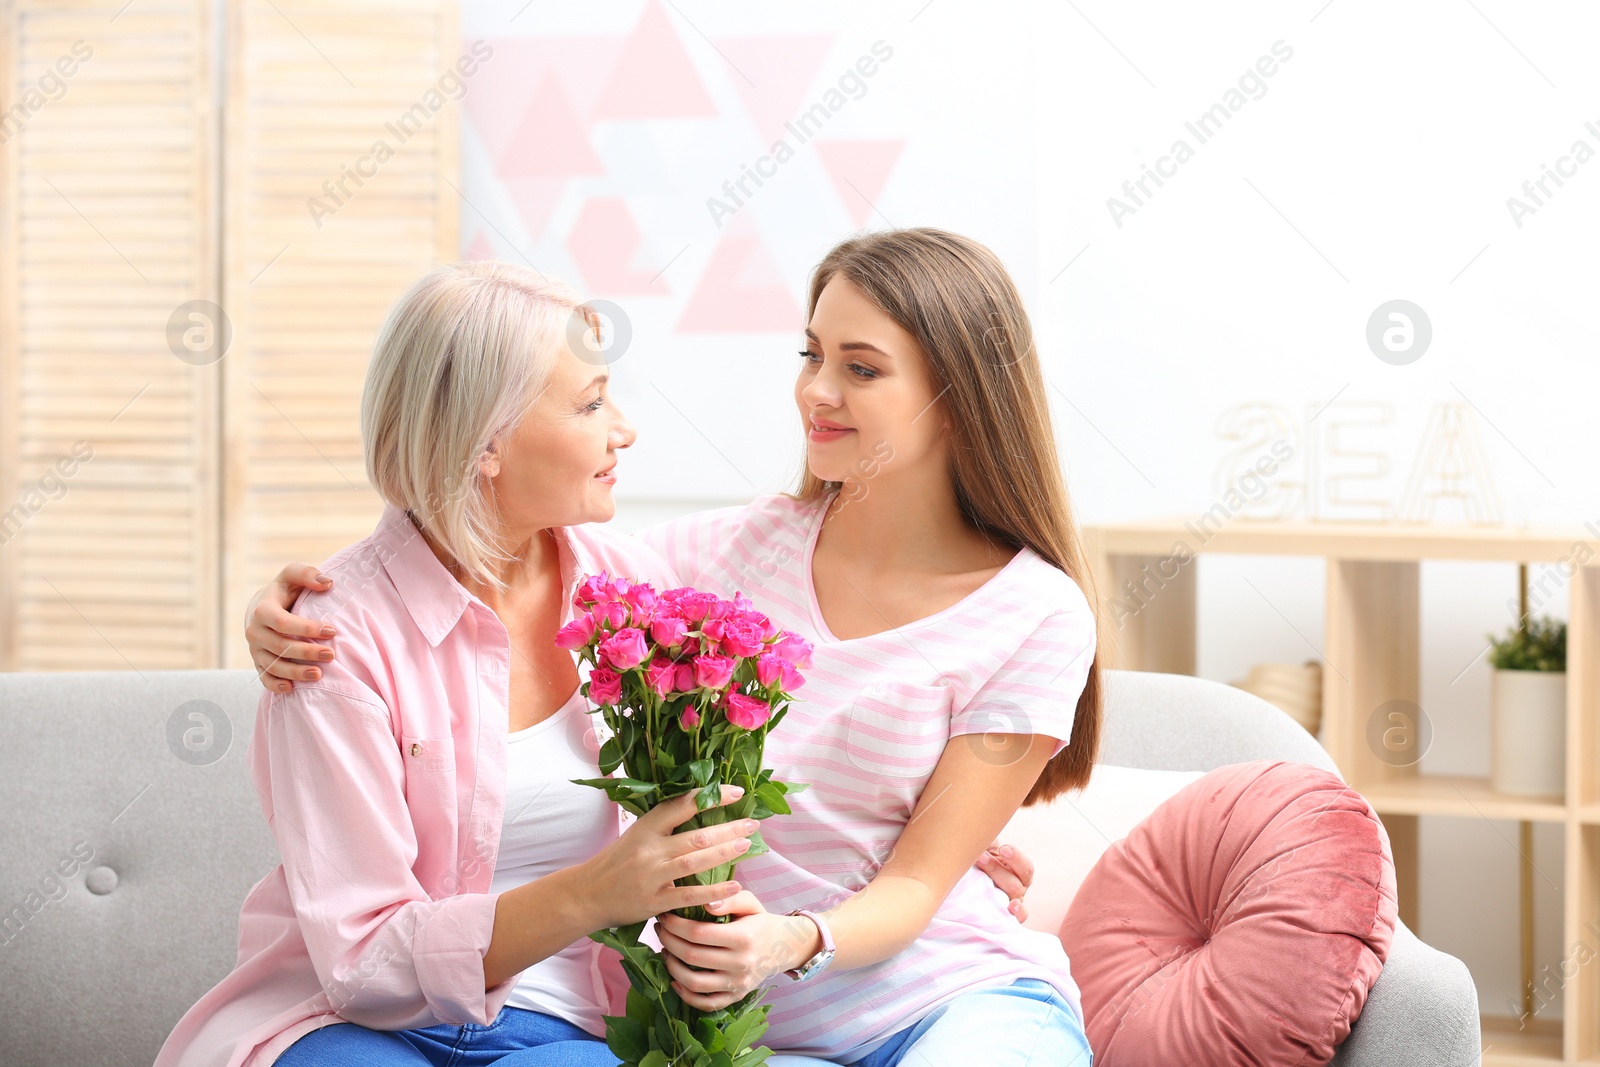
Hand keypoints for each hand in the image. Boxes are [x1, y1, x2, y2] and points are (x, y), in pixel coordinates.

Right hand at [246, 564, 335, 691]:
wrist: (263, 609)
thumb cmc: (285, 591)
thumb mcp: (293, 575)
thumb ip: (308, 574)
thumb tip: (328, 583)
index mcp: (262, 609)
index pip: (283, 622)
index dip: (307, 627)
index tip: (332, 630)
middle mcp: (254, 631)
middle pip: (280, 646)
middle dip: (306, 652)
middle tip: (331, 655)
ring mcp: (255, 650)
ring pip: (273, 665)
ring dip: (295, 672)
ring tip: (319, 675)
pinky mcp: (258, 663)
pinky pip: (264, 678)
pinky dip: (275, 685)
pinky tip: (292, 689)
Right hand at [579, 787, 756, 930]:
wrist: (587, 894)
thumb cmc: (616, 862)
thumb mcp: (635, 835)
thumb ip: (663, 824)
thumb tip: (699, 806)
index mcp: (646, 827)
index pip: (683, 805)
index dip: (712, 797)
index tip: (736, 792)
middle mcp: (650, 850)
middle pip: (697, 835)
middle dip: (729, 828)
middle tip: (753, 823)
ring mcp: (652, 876)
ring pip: (696, 862)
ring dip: (726, 853)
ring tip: (747, 844)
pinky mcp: (655, 901)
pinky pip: (690, 896)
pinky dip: (714, 892)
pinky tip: (734, 886)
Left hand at [656, 892, 820, 1010]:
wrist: (783, 947)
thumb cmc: (759, 921)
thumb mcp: (749, 902)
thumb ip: (728, 899)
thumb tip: (705, 904)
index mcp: (743, 937)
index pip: (698, 933)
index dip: (675, 925)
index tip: (664, 917)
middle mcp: (740, 963)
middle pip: (692, 956)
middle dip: (668, 942)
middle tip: (660, 931)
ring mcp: (737, 984)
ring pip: (694, 983)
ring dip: (672, 967)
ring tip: (666, 951)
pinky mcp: (735, 997)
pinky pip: (705, 1003)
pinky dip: (685, 995)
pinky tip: (674, 979)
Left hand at [975, 839, 1033, 922]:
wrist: (968, 890)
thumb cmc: (980, 866)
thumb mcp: (985, 852)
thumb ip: (987, 842)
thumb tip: (979, 828)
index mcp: (1018, 872)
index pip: (1025, 867)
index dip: (1015, 858)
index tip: (1003, 848)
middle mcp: (1019, 888)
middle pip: (1016, 881)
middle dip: (997, 868)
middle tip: (981, 857)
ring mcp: (1013, 903)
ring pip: (1014, 895)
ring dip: (997, 881)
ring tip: (982, 871)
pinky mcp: (1006, 917)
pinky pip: (1018, 917)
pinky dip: (1017, 913)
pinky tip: (1009, 907)